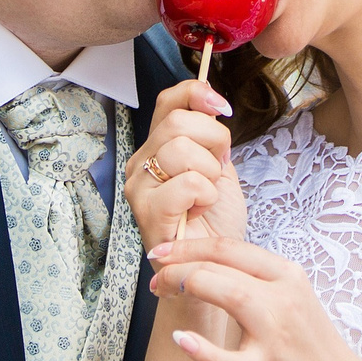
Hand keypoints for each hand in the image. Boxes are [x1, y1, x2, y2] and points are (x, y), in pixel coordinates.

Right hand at [124, 80, 242, 249]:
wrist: (213, 265)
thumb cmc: (214, 221)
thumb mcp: (219, 166)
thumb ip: (211, 136)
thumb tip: (212, 101)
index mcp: (157, 147)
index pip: (168, 101)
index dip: (196, 94)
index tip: (222, 108)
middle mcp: (140, 163)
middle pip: (177, 122)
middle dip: (213, 141)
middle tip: (217, 170)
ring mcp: (139, 187)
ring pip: (181, 150)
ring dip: (210, 173)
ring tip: (206, 195)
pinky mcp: (147, 211)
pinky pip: (186, 182)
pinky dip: (206, 195)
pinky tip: (199, 210)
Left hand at [150, 235, 361, 360]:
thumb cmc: (308, 344)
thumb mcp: (291, 297)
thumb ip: (255, 279)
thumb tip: (206, 263)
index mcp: (287, 275)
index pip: (230, 247)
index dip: (189, 245)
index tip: (163, 251)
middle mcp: (284, 298)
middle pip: (223, 266)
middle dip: (180, 265)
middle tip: (155, 276)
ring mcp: (276, 335)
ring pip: (230, 294)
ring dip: (187, 286)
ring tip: (161, 292)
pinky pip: (228, 359)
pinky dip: (201, 349)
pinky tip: (179, 340)